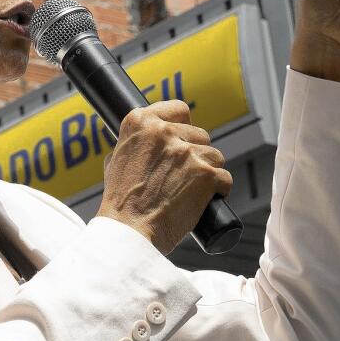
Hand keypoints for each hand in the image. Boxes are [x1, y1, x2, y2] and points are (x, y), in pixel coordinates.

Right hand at [97, 100, 232, 253]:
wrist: (130, 230)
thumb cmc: (121, 202)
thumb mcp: (115, 161)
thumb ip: (133, 145)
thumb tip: (143, 141)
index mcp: (139, 122)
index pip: (178, 109)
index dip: (183, 126)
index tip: (181, 139)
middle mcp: (163, 132)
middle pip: (199, 134)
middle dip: (195, 154)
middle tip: (180, 176)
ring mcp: (186, 152)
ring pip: (214, 155)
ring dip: (207, 172)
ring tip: (189, 191)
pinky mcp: (205, 173)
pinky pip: (224, 178)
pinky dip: (218, 191)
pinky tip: (202, 201)